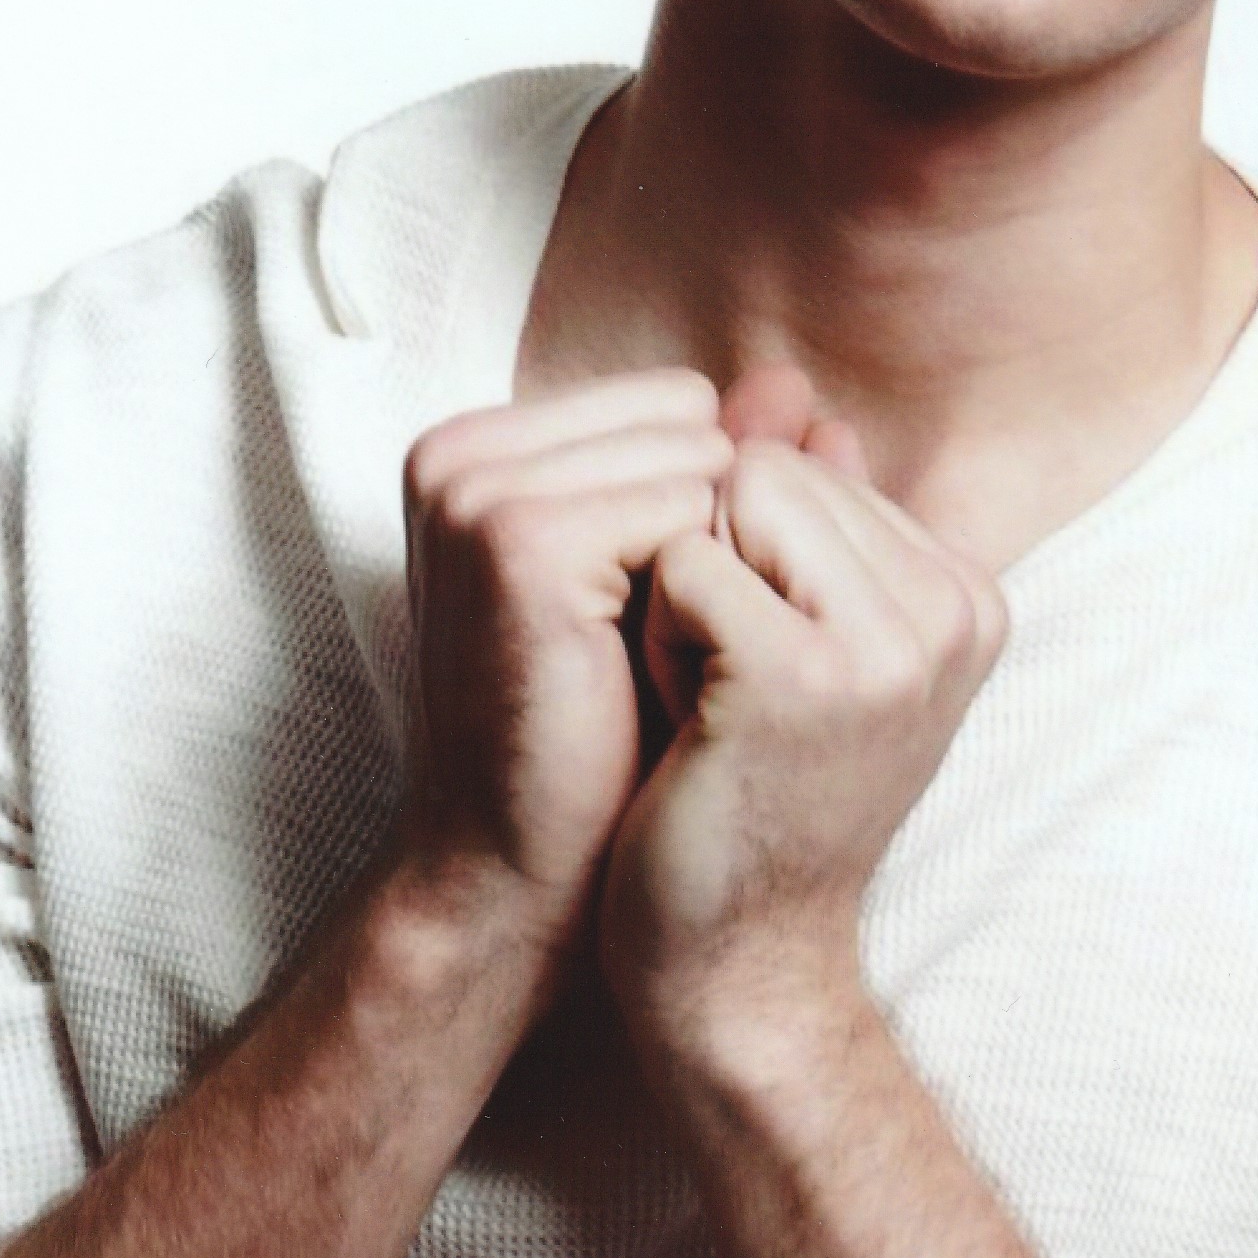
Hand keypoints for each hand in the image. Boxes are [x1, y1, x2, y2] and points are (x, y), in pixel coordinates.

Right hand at [397, 372, 731, 975]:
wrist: (523, 872)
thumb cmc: (598, 734)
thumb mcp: (659, 582)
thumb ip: (714, 471)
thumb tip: (799, 385)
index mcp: (475, 449)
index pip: (672, 402)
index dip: (708, 506)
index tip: (656, 609)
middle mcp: (457, 453)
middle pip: (687, 418)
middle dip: (716, 526)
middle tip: (660, 644)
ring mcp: (477, 490)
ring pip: (698, 459)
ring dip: (716, 563)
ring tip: (655, 657)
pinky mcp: (518, 540)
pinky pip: (689, 509)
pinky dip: (705, 591)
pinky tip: (653, 669)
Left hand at [601, 417, 1006, 1056]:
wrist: (737, 962)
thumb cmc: (746, 794)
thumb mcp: (795, 635)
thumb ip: (803, 510)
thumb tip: (781, 385)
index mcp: (968, 594)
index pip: (805, 466)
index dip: (743, 558)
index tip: (764, 675)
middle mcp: (954, 610)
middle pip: (765, 470)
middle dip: (707, 568)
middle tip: (732, 699)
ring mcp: (891, 642)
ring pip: (724, 504)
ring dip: (680, 601)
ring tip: (714, 707)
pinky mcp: (806, 674)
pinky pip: (682, 564)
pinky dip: (657, 640)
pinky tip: (692, 727)